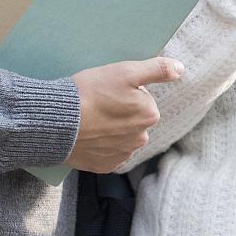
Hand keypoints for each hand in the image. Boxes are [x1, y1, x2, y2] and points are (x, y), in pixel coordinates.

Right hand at [67, 57, 182, 172]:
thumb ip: (157, 70)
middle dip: (119, 111)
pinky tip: (87, 135)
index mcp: (149, 115)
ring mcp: (122, 155)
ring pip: (121, 136)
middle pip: (133, 118)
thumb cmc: (90, 93)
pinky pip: (106, 152)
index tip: (108, 90)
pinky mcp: (104, 166)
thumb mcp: (125, 71)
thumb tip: (180, 69)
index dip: (125, 91)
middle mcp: (140, 139)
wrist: (56, 122)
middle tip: (97, 104)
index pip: (143, 99)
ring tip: (89, 119)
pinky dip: (99, 144)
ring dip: (110, 128)